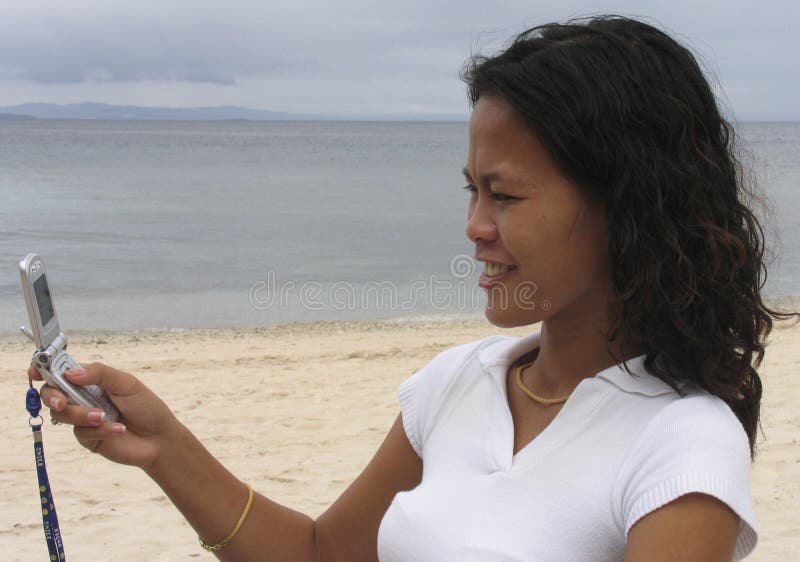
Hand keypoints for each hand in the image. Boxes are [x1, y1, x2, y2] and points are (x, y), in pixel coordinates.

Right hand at [29, 362, 182, 469]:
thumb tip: (71, 372)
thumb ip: (99, 374)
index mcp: (91, 380)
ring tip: (104, 416)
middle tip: (62, 402)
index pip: (62, 372)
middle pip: (52, 394)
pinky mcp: (88, 438)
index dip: (44, 369)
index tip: (34, 370)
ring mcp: (83, 418)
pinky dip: (100, 430)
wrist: (159, 438)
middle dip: (52, 396)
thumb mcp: (126, 384)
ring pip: (63, 414)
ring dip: (82, 415)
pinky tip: (118, 429)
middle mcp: (83, 398)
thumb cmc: (146, 407)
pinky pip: (80, 432)